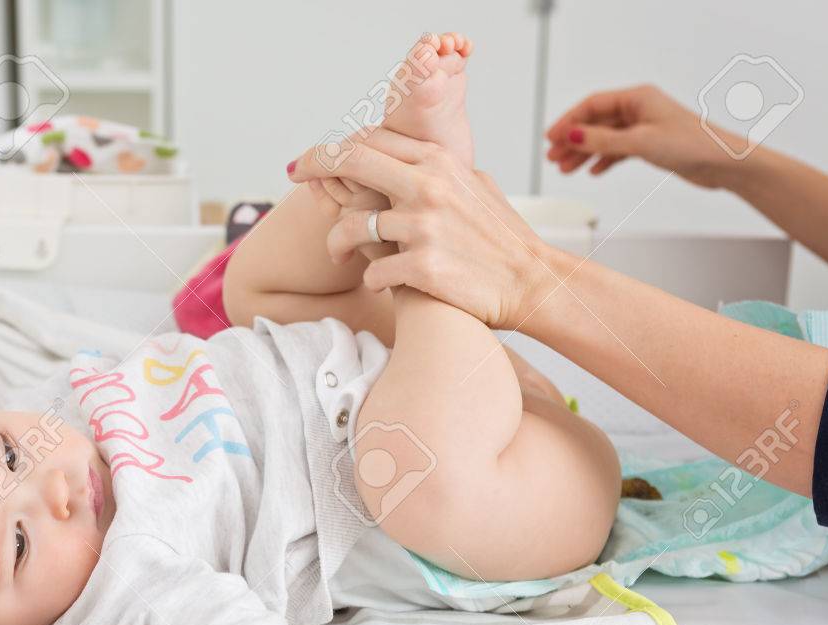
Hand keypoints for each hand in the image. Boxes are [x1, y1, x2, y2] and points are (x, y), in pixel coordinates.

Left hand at [287, 128, 550, 329]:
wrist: (532, 282)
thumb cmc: (501, 236)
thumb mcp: (474, 184)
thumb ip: (438, 167)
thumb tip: (405, 154)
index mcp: (439, 161)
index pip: (371, 138)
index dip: (334, 146)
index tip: (312, 159)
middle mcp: (428, 186)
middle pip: (350, 161)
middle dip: (313, 164)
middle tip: (294, 175)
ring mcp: (424, 227)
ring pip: (351, 227)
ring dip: (336, 243)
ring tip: (338, 253)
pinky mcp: (422, 267)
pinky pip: (372, 272)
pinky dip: (373, 279)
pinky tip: (381, 282)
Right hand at [545, 84, 742, 187]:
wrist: (723, 162)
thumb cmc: (692, 144)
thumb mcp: (640, 142)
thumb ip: (602, 141)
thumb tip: (572, 135)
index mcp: (638, 98)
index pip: (593, 105)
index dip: (569, 121)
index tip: (551, 137)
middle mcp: (640, 110)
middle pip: (596, 122)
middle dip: (573, 139)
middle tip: (553, 156)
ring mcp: (645, 128)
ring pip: (605, 138)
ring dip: (585, 153)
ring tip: (566, 168)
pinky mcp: (650, 145)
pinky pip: (618, 150)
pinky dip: (604, 160)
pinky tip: (594, 171)